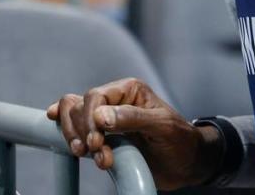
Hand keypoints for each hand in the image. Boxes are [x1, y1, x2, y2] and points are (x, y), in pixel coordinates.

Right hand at [47, 78, 221, 189]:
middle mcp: (115, 100)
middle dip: (82, 131)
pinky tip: (68, 141)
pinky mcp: (102, 137)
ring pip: (73, 117)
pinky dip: (69, 136)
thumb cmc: (180, 140)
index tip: (96, 143)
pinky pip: (77, 130)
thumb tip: (100, 116)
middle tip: (95, 152)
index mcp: (130, 90)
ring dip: (76, 138)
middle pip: (79, 106)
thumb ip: (133, 118)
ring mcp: (106, 119)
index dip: (89, 119)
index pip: (95, 96)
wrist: (185, 164)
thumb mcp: (162, 126)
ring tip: (94, 157)